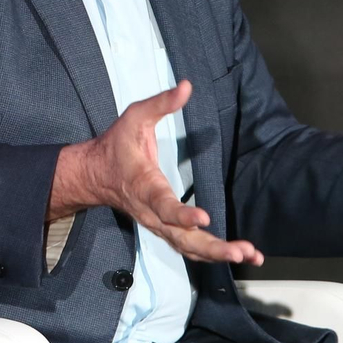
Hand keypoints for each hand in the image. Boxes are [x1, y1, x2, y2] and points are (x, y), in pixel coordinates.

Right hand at [50, 82, 263, 266]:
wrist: (94, 175)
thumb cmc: (116, 145)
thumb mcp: (135, 117)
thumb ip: (161, 103)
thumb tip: (186, 87)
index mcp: (144, 186)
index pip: (163, 205)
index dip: (182, 214)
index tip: (202, 218)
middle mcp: (152, 212)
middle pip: (182, 238)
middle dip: (212, 247)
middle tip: (240, 252)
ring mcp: (158, 224)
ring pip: (187, 247)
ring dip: (218, 254)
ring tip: (249, 255)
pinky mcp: (165, 229)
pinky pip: (188, 247)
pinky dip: (212, 254)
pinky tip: (238, 255)